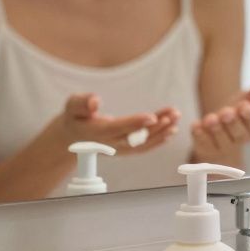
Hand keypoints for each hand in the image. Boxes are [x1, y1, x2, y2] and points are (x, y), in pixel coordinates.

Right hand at [57, 93, 178, 154]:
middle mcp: (111, 144)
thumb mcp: (73, 105)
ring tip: (176, 117)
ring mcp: (120, 149)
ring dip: (162, 131)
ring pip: (144, 142)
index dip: (135, 123)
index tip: (152, 117)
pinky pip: (145, 146)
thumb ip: (82, 103)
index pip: (118, 128)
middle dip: (156, 127)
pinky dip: (160, 138)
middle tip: (173, 116)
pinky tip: (173, 129)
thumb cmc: (75, 116)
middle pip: (136, 138)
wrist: (74, 136)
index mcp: (97, 133)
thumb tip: (95, 102)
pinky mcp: (127, 149)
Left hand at [192, 73, 249, 160]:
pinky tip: (196, 124)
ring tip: (210, 118)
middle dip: (232, 123)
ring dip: (216, 129)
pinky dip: (199, 135)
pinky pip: (203, 144)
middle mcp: (240, 141)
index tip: (245, 106)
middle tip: (226, 112)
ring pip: (221, 140)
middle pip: (239, 135)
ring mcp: (223, 147)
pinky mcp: (206, 149)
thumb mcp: (247, 101)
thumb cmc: (236, 115)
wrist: (215, 129)